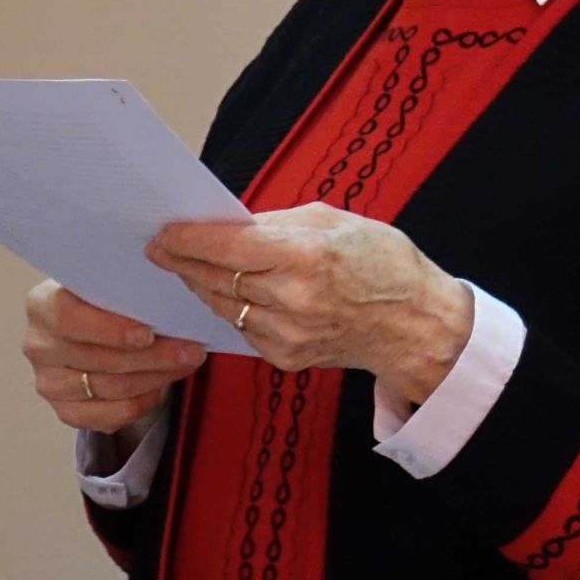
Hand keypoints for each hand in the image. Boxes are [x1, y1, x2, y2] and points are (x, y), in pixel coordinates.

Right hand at [23, 280, 203, 432]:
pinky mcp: (66, 411)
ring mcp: (49, 382)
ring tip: (187, 363)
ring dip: (157, 377)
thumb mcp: (113, 290)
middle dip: (154, 356)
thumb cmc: (108, 307)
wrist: (94, 334)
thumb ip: (128, 294)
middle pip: (99, 358)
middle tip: (192, 350)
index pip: (68, 318)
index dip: (109, 329)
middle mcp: (39, 346)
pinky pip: (111, 415)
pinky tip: (162, 386)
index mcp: (42, 305)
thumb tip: (171, 306)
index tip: (148, 334)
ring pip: (111, 387)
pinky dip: (143, 401)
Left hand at [148, 205, 473, 399]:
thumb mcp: (336, 222)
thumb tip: (231, 226)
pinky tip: (231, 293)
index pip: (226, 247)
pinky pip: (241, 327)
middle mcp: (293, 299)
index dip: (187, 239)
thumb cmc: (384, 266)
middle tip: (162, 248)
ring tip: (188, 267)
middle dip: (183, 261)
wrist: (416, 325)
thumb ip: (279, 225)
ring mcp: (288, 333)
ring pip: (221, 304)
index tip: (164, 233)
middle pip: (214, 278)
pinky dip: (231, 308)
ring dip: (201, 284)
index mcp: (306, 257)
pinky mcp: (285, 356)